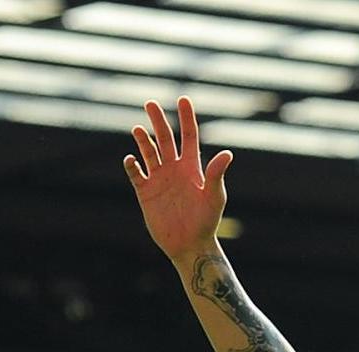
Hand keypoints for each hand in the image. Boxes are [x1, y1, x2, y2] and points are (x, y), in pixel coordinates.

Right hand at [124, 98, 232, 262]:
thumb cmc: (207, 222)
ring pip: (148, 153)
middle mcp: (174, 170)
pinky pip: (136, 174)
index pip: (188, 137)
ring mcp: (159, 180)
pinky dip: (132, 165)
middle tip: (150, 103)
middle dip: (158, 121)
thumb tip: (227, 154)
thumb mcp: (214, 197)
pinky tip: (131, 159)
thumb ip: (216, 175)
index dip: (186, 118)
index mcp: (191, 168)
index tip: (183, 99)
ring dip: (142, 140)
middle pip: (164, 139)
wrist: (190, 245)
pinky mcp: (145, 193)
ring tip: (137, 128)